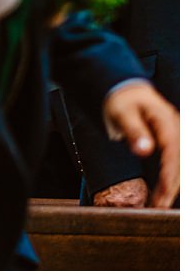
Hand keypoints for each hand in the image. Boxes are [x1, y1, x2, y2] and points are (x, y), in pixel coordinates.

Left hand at [103, 82, 178, 206]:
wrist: (124, 90)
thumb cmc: (121, 100)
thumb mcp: (122, 113)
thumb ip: (133, 130)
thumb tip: (145, 149)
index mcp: (167, 122)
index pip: (173, 154)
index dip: (170, 177)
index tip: (164, 195)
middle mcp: (176, 130)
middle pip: (180, 164)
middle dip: (171, 187)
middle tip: (159, 208)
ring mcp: (175, 137)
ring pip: (179, 166)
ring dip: (172, 186)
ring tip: (159, 205)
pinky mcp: (171, 143)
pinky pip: (174, 163)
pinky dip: (170, 179)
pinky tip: (162, 193)